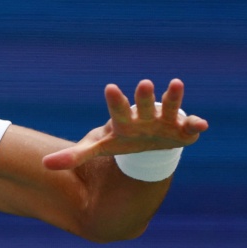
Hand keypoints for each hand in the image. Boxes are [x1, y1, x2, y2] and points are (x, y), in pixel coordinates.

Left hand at [42, 78, 208, 170]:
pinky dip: (195, 124)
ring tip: (176, 82)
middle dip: (144, 96)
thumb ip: (74, 155)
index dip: (115, 100)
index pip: (117, 110)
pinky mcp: (181, 130)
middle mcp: (143, 117)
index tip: (110, 88)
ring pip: (169, 107)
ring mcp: (164, 121)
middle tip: (144, 83)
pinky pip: (190, 126)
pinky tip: (201, 125)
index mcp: (123, 121)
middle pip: (142, 106)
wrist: (147, 143)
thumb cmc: (121, 140)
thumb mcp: (98, 148)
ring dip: (173, 97)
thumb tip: (44, 165)